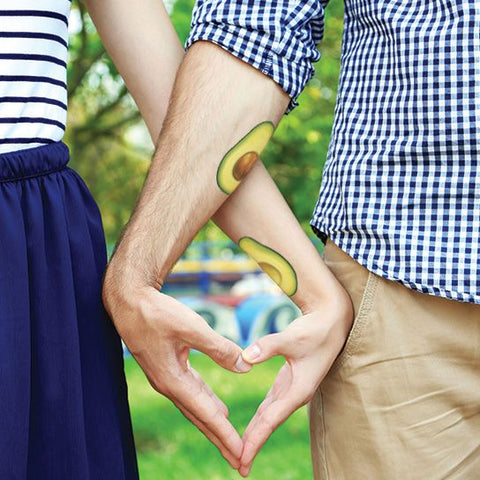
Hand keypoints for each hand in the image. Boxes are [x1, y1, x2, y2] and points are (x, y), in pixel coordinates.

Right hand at [102, 267, 251, 468]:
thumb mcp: (191, 327)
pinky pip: (191, 392)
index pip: (205, 413)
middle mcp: (169, 385)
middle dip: (220, 438)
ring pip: (195, 406)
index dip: (224, 434)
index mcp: (173, 380)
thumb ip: (219, 348)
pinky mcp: (168, 368)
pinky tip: (217, 407)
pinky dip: (206, 403)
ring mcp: (167, 377)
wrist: (129, 302)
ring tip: (230, 440)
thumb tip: (245, 366)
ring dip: (213, 423)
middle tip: (239, 460)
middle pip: (199, 418)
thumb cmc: (157, 313)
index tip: (240, 453)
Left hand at [238, 296, 353, 475]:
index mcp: (298, 389)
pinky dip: (260, 418)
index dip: (255, 440)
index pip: (271, 420)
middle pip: (269, 424)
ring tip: (241, 453)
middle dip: (253, 445)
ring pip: (269, 416)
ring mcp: (292, 389)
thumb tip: (244, 358)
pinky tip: (252, 427)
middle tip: (237, 466)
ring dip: (256, 434)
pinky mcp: (288, 381)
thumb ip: (268, 346)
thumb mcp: (292, 337)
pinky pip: (270, 405)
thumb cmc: (315, 330)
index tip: (242, 459)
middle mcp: (295, 394)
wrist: (331, 323)